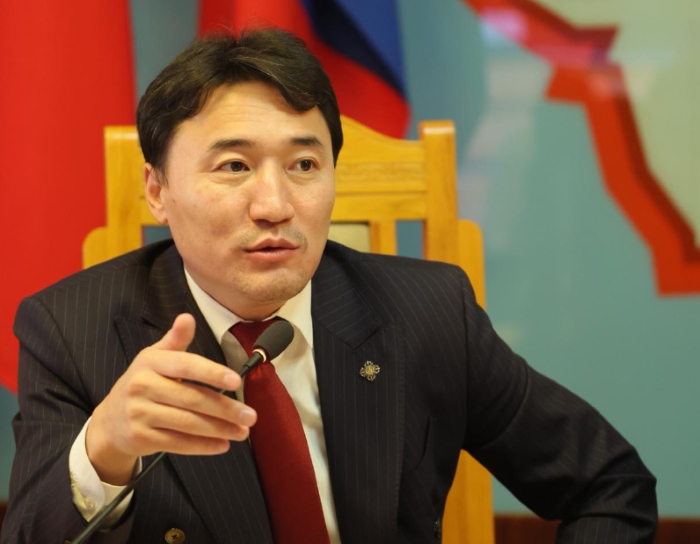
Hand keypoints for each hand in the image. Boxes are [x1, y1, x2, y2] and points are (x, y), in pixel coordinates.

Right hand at [86, 313, 255, 484]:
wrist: (109, 421)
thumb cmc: (142, 384)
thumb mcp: (154, 358)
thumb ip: (175, 340)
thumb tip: (187, 317)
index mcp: (150, 362)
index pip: (186, 365)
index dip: (212, 373)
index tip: (236, 381)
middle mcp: (142, 386)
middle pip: (192, 398)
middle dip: (225, 409)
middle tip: (250, 415)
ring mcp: (140, 414)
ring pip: (188, 423)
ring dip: (220, 429)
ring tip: (242, 431)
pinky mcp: (141, 438)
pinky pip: (178, 443)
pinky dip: (203, 446)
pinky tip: (222, 445)